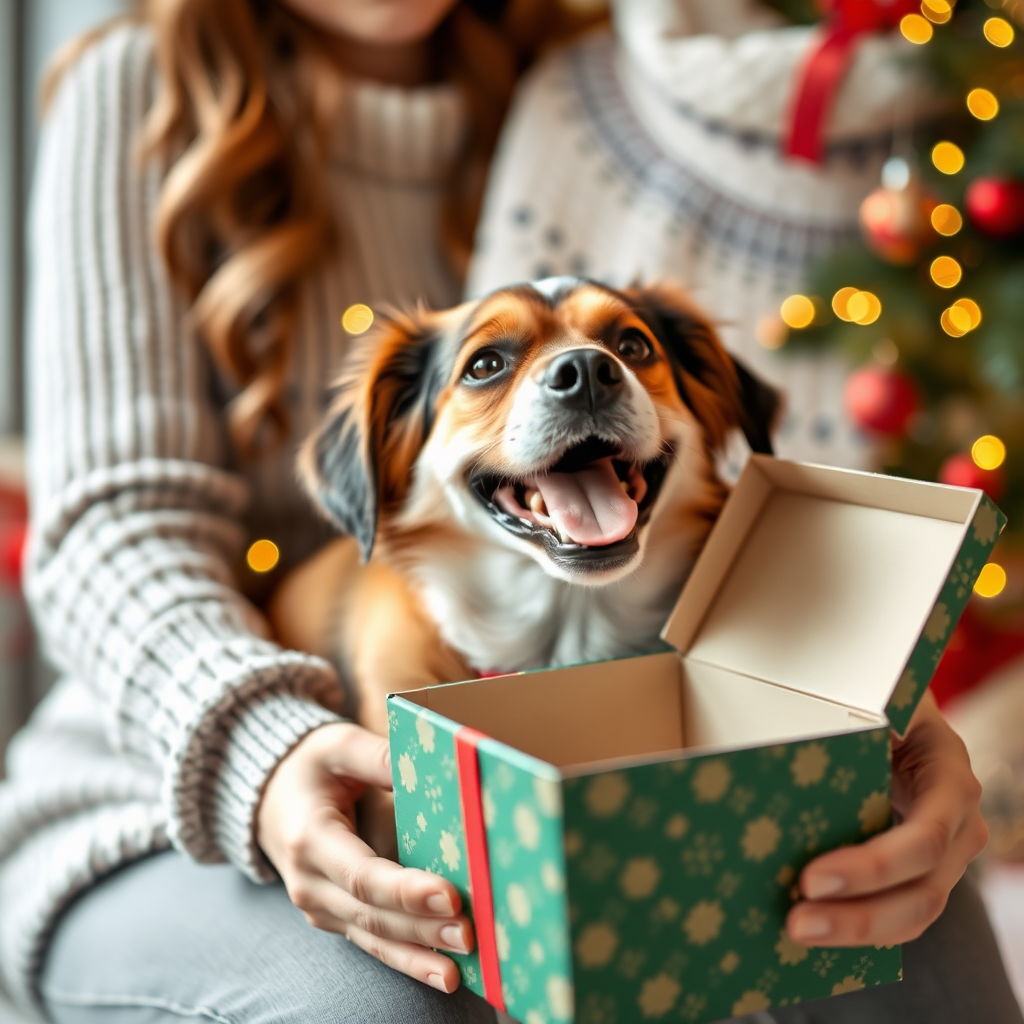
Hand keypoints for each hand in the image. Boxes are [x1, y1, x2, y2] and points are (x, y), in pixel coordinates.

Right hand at [258, 722, 473, 991]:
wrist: (269, 797)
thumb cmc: (311, 766)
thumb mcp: (339, 745)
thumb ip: (379, 756)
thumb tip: (432, 771)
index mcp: (309, 838)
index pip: (361, 875)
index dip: (405, 890)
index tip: (450, 895)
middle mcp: (309, 883)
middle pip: (371, 914)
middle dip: (422, 927)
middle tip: (471, 932)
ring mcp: (319, 908)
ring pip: (373, 938)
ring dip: (418, 954)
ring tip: (461, 968)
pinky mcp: (334, 918)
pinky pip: (372, 943)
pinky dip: (407, 961)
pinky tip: (442, 974)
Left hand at [787, 691, 987, 946]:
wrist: (900, 711)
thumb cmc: (878, 698)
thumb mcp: (877, 697)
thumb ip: (857, 719)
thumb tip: (793, 749)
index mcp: (949, 775)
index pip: (924, 838)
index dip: (872, 867)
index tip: (810, 878)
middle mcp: (958, 821)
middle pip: (922, 891)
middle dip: (859, 915)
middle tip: (796, 923)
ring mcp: (945, 853)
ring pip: (913, 914)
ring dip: (856, 931)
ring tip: (798, 933)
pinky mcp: (921, 869)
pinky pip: (899, 912)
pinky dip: (860, 927)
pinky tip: (817, 931)